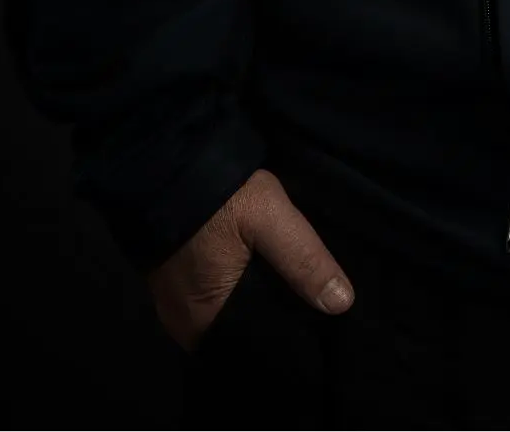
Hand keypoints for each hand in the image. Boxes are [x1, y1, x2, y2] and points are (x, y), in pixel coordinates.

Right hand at [144, 167, 354, 350]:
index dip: (282, 338)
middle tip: (309, 305)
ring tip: (290, 291)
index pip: (251, 348)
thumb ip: (303, 260)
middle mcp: (184, 326)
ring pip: (224, 318)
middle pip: (237, 335)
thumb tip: (341, 304)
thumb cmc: (220, 195)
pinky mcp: (170, 283)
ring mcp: (173, 305)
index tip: (314, 328)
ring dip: (251, 306)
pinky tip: (258, 276)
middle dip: (270, 321)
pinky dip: (232, 293)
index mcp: (203, 323)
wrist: (168, 162)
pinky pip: (209, 300)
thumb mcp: (271, 217)